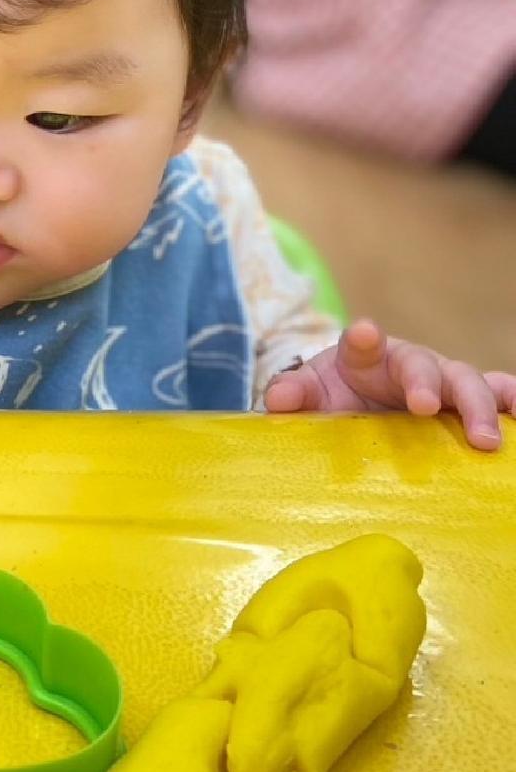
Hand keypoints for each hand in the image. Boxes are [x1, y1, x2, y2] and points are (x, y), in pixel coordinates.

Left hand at [265, 318, 515, 450]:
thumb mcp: (310, 395)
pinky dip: (513, 404)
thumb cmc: (335, 396)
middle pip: (425, 365)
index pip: (363, 344)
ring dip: (480, 407)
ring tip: (486, 439)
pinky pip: (499, 397)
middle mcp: (411, 363)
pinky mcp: (467, 404)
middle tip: (425, 406)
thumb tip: (278, 398)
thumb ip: (294, 394)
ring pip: (469, 383)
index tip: (364, 332)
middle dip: (427, 383)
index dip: (364, 338)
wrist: (360, 404)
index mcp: (365, 357)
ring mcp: (444, 382)